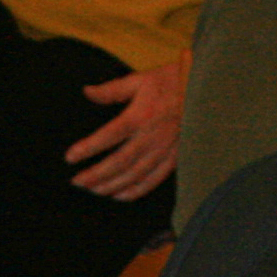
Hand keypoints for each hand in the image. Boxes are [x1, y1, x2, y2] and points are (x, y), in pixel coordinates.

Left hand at [68, 55, 187, 200]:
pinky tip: (120, 196)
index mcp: (140, 115)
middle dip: (96, 174)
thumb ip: (112, 89)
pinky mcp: (175, 158)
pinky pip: (154, 179)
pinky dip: (136, 191)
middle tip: (77, 182)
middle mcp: (151, 136)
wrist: (205, 90)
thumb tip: (87, 91)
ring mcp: (164, 149)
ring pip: (135, 174)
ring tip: (93, 191)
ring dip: (112, 185)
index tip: (70, 157)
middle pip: (120, 161)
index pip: (109, 136)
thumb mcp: (140, 80)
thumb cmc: (172, 82)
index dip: (88, 148)